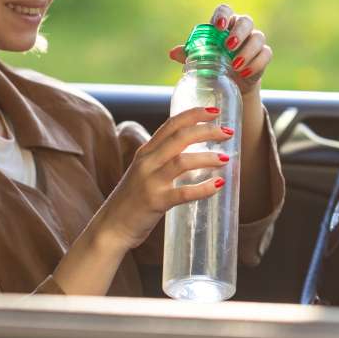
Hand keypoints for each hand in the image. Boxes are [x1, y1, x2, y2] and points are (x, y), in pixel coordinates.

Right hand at [98, 107, 233, 250]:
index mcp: (145, 152)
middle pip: (180, 137)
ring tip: (226, 158)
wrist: (111, 227)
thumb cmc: (132, 201)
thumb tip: (193, 155)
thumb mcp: (143, 172)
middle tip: (227, 132)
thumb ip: (162, 161)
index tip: (214, 110)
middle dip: (206, 131)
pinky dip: (203, 188)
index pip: (171, 124)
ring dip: (207, 157)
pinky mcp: (155, 202)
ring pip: (183, 161)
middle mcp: (147, 162)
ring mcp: (150, 181)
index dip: (194, 114)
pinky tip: (219, 184)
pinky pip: (184, 193)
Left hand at [168, 3, 272, 94]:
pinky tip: (244, 73)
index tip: (218, 26)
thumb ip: (188, 54)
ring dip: (247, 51)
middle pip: (246, 21)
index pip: (226, 10)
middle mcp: (242, 29)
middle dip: (238, 33)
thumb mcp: (200, 59)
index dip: (223, 15)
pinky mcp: (264, 55)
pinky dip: (256, 63)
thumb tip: (173, 53)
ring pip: (258, 38)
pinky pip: (266, 54)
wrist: (231, 83)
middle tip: (228, 46)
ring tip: (235, 65)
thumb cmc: (213, 64)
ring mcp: (255, 41)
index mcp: (225, 24)